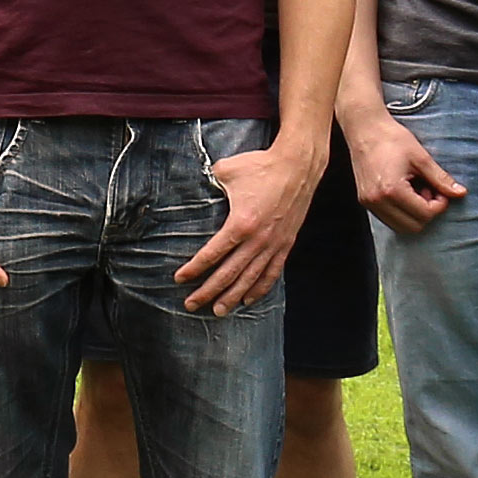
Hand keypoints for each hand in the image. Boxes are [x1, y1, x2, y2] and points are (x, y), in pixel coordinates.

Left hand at [180, 136, 322, 313]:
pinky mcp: (285, 244)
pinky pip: (271, 272)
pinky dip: (259, 288)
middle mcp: (257, 240)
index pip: (212, 254)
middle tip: (191, 305)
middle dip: (208, 292)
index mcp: (240, 224)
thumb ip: (208, 181)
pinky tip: (248, 299)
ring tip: (218, 311)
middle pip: (228, 274)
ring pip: (250, 279)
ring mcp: (273, 244)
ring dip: (232, 297)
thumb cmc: (261, 166)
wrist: (298, 165)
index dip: (194, 269)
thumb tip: (194, 183)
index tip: (179, 279)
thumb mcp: (227, 170)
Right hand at [344, 109, 462, 232]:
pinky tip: (405, 192)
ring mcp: (369, 203)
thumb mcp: (421, 157)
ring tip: (416, 190)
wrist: (364, 129)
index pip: (424, 214)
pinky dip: (402, 211)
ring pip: (401, 227)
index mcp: (392, 190)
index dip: (439, 205)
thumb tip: (461, 193)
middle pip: (413, 227)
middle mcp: (377, 202)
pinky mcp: (365, 202)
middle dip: (427, 212)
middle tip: (429, 190)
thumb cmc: (392, 138)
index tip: (440, 189)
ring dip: (414, 214)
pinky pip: (389, 219)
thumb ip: (440, 179)